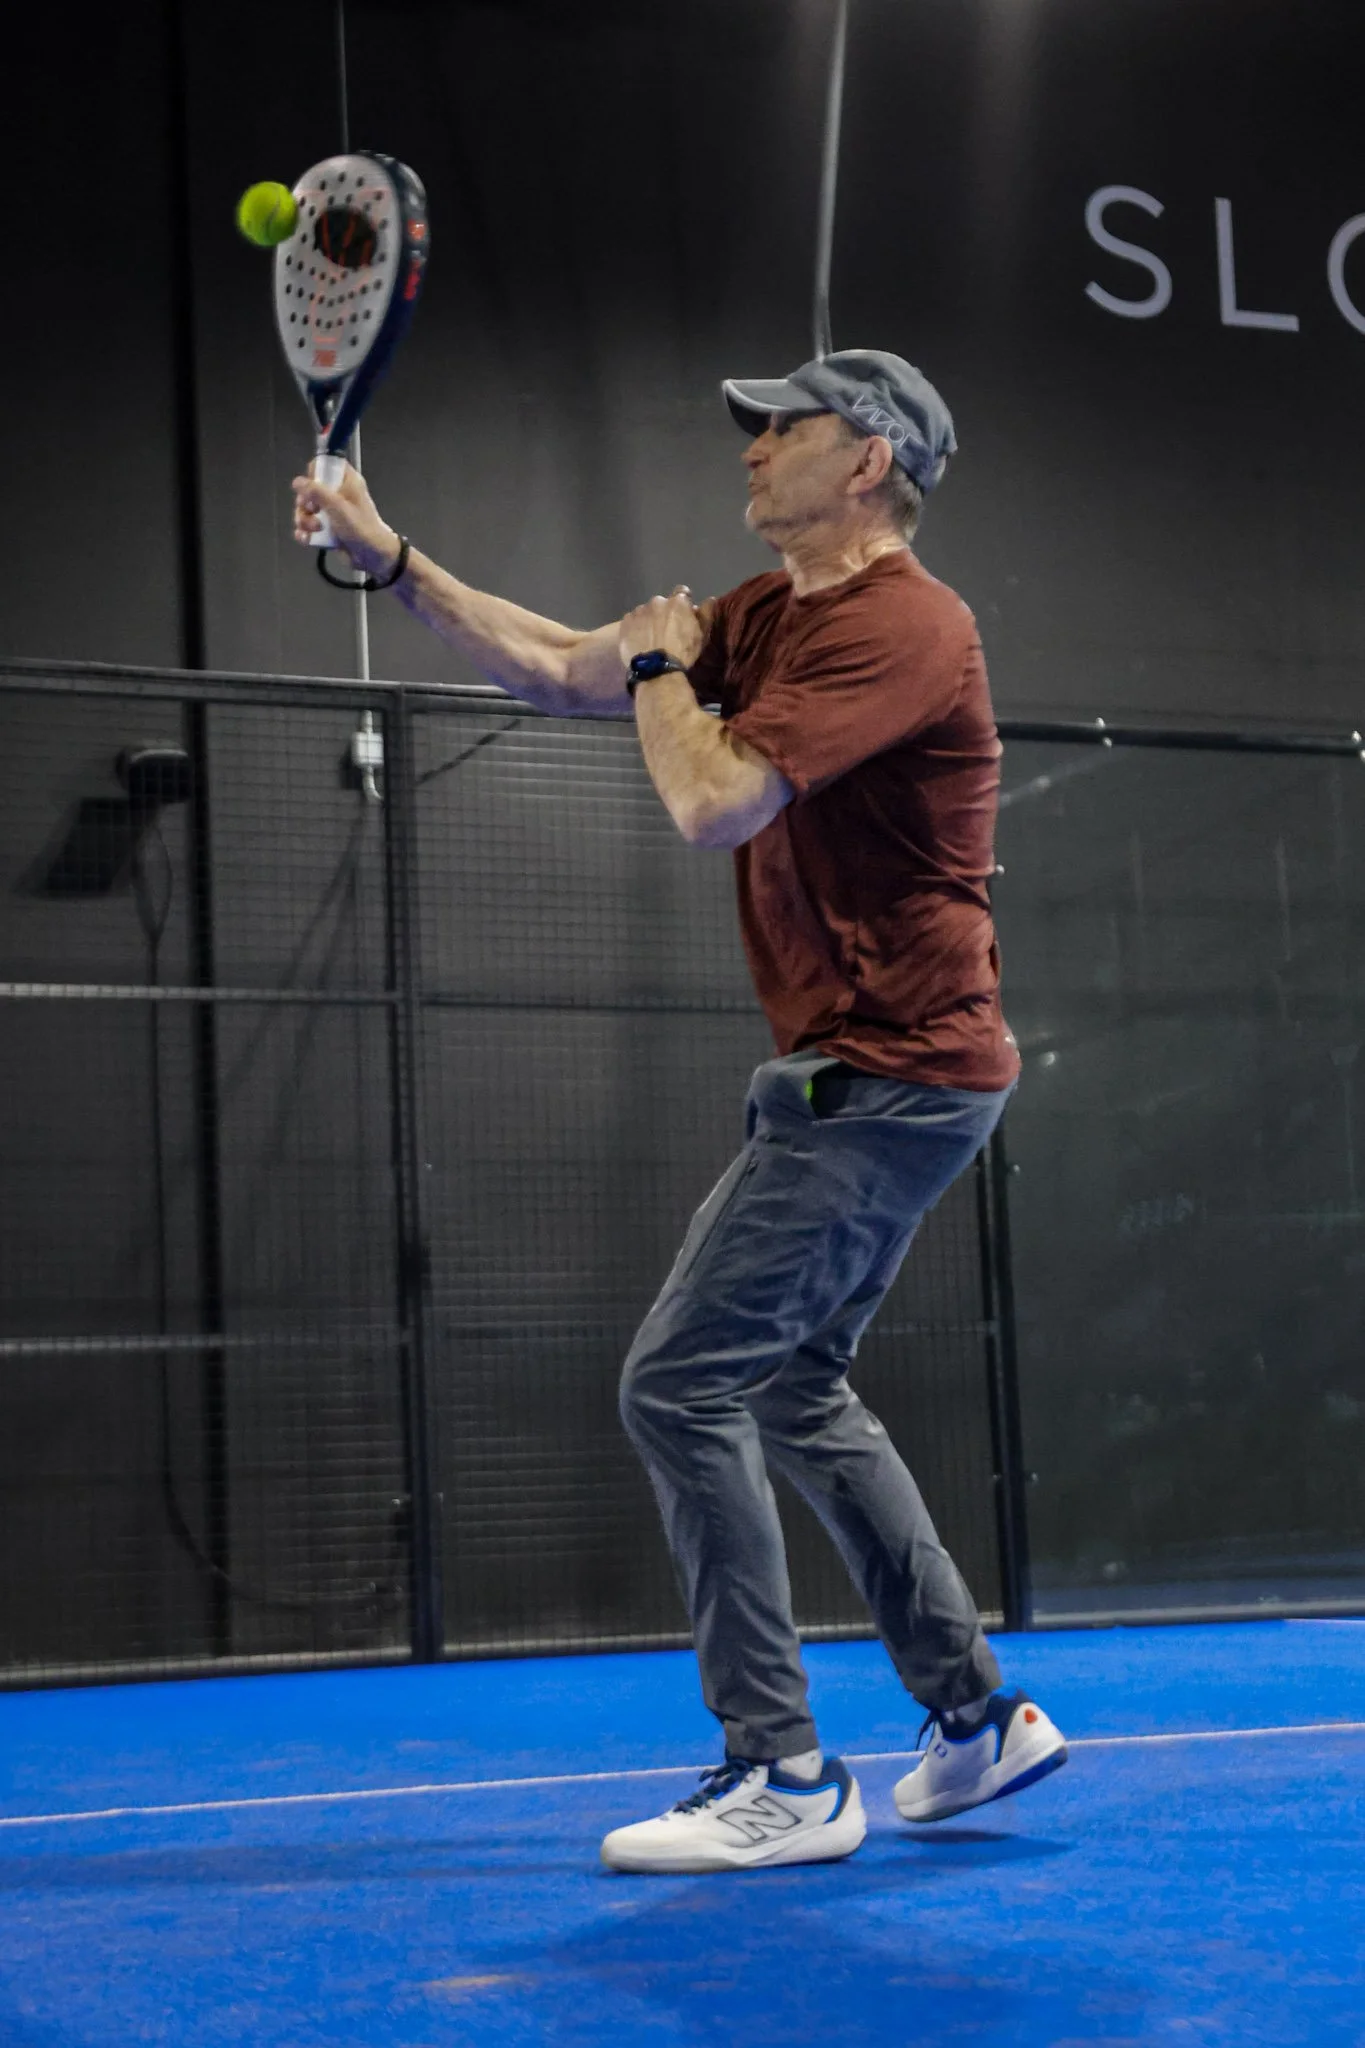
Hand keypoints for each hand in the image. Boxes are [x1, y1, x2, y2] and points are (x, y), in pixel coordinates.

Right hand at [291, 461, 400, 578]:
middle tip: (313, 511)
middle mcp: (338, 494)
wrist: (372, 557)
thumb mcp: (338, 507)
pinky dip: (305, 533)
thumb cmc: (361, 528)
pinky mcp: (326, 528)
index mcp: (346, 482)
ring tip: (315, 529)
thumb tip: (297, 482)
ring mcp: (331, 512)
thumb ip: (317, 492)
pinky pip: (308, 526)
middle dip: (305, 502)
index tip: (311, 486)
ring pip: (306, 509)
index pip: (326, 465)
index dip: (315, 472)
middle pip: (310, 489)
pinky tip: (306, 539)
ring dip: (304, 520)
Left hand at [619, 586, 705, 673]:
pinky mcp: (624, 623)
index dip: (682, 603)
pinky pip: (630, 621)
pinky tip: (638, 641)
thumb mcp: (701, 636)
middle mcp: (657, 601)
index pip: (682, 592)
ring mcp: (639, 611)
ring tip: (650, 639)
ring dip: (648, 620)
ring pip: (645, 612)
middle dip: (663, 613)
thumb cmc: (683, 653)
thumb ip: (705, 614)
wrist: (656, 670)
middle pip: (661, 603)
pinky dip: (634, 628)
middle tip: (665, 631)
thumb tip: (710, 599)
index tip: (681, 614)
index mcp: (677, 602)